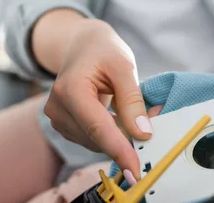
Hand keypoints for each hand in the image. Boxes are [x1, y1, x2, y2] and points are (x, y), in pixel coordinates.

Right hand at [43, 19, 149, 182]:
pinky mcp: (66, 125)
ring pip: (97, 140)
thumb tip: (143, 133)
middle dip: (129, 135)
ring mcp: (58, 119)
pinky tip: (126, 117)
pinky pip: (94, 137)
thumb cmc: (104, 50)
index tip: (135, 169)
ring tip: (142, 112)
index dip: (119, 149)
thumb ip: (132, 100)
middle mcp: (58, 108)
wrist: (83, 44)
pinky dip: (114, 131)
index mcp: (70, 90)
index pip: (98, 127)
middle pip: (98, 137)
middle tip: (156, 118)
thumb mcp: (124, 67)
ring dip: (123, 133)